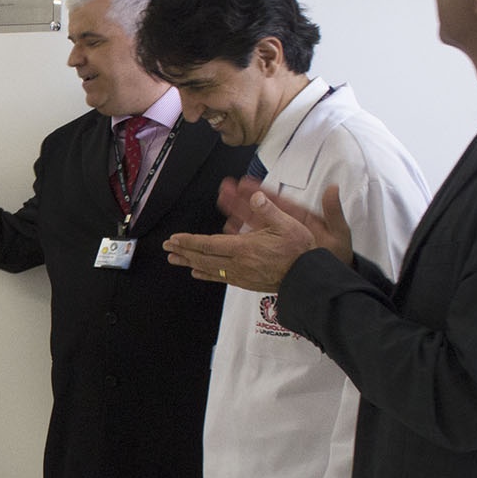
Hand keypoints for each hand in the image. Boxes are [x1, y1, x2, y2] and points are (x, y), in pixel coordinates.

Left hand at [162, 183, 350, 291]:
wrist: (308, 279)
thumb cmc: (300, 251)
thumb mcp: (289, 224)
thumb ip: (270, 210)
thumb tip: (256, 195)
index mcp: (245, 247)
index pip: (209, 244)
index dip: (189, 241)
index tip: (174, 238)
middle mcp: (239, 263)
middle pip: (203, 257)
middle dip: (183, 251)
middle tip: (167, 247)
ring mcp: (241, 275)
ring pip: (209, 268)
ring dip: (189, 262)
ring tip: (174, 259)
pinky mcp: (246, 282)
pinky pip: (220, 277)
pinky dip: (206, 274)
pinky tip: (197, 273)